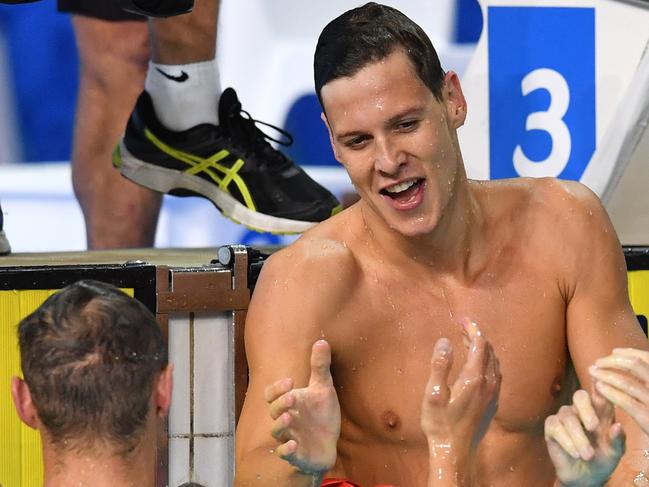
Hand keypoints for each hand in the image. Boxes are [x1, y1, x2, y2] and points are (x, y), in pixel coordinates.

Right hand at [264, 340, 340, 475]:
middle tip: (291, 397)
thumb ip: (320, 367)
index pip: (272, 394)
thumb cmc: (321, 416)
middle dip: (280, 403)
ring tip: (288, 418)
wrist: (328, 445)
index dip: (276, 388)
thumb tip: (322, 341)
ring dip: (279, 425)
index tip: (290, 381)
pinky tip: (293, 446)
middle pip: (273, 411)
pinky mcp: (296, 454)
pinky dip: (286, 451)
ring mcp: (289, 437)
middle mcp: (286, 419)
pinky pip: (286, 454)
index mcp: (290, 402)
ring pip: (276, 432)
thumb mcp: (323, 389)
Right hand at [420, 318, 500, 452]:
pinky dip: (487, 361)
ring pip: (494, 362)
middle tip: (462, 328)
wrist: (455, 451)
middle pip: (489, 351)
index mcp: (474, 378)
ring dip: (483, 348)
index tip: (462, 319)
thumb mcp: (433, 394)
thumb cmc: (440, 423)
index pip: (480, 344)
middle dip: (477, 336)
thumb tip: (446, 340)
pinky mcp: (493, 403)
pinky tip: (477, 365)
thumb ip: (440, 365)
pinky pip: (496, 374)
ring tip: (468, 342)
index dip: (472, 328)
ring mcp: (493, 394)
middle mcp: (488, 383)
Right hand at [545, 389, 625, 486]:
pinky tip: (575, 453)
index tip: (598, 380)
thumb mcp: (615, 453)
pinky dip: (566, 441)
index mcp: (600, 412)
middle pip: (580, 396)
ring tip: (587, 455)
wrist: (584, 477)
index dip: (599, 385)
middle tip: (593, 427)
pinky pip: (556, 427)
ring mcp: (565, 416)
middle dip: (586, 409)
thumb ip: (617, 440)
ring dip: (579, 437)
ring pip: (568, 416)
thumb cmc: (602, 460)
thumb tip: (618, 426)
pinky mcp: (552, 427)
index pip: (600, 394)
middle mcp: (581, 410)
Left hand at [591, 348, 648, 435]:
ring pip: (628, 383)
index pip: (647, 359)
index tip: (613, 352)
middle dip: (613, 361)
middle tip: (597, 362)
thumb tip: (619, 353)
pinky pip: (626, 401)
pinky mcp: (647, 418)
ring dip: (606, 375)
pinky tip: (598, 388)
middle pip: (636, 366)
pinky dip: (611, 392)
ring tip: (592, 372)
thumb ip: (643, 377)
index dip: (629, 353)